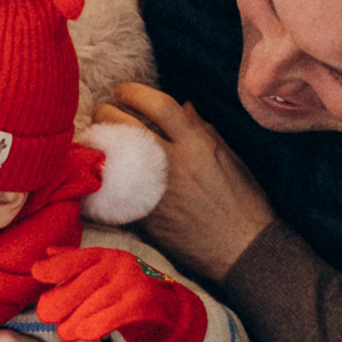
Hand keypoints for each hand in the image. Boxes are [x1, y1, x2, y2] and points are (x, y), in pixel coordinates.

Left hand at [32, 246, 207, 341]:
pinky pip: (110, 318)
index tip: (37, 274)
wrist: (168, 309)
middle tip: (47, 316)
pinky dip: (93, 328)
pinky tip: (84, 334)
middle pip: (79, 286)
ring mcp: (131, 283)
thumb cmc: (124, 290)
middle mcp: (117, 265)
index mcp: (104, 255)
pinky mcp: (142, 304)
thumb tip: (46, 253)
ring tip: (64, 332)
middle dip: (58, 303)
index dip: (53, 266)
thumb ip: (74, 262)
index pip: (74, 258)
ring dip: (72, 323)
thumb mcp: (101, 271)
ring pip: (92, 306)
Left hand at [93, 83, 275, 283]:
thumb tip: (184, 106)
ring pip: (111, 154)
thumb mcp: (231, 159)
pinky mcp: (143, 215)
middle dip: (106, 113)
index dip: (134, 92)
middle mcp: (173, 162)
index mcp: (197, 144)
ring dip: (98, 142)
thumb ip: (204, 131)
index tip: (123, 91)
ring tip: (97, 139)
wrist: (243, 250)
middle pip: (125, 124)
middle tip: (103, 114)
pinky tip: (97, 170)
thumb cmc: (244, 204)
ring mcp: (154, 189)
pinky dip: (101, 176)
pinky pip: (111, 189)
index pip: (158, 104)